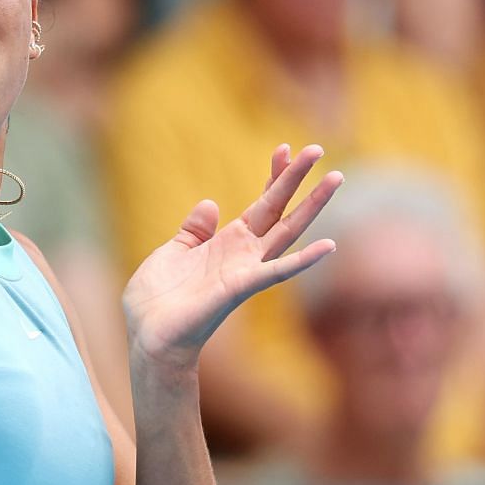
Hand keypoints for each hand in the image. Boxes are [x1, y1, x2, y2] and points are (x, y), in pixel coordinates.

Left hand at [123, 144, 342, 372]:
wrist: (147, 336)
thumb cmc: (157, 301)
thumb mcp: (171, 253)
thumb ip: (194, 231)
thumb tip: (210, 205)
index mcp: (226, 243)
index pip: (259, 203)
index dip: (272, 176)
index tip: (284, 147)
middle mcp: (243, 254)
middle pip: (278, 209)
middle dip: (298, 179)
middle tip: (319, 148)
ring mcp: (245, 270)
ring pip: (286, 232)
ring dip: (312, 206)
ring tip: (336, 178)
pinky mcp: (238, 288)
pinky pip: (276, 272)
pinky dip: (304, 260)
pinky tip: (329, 245)